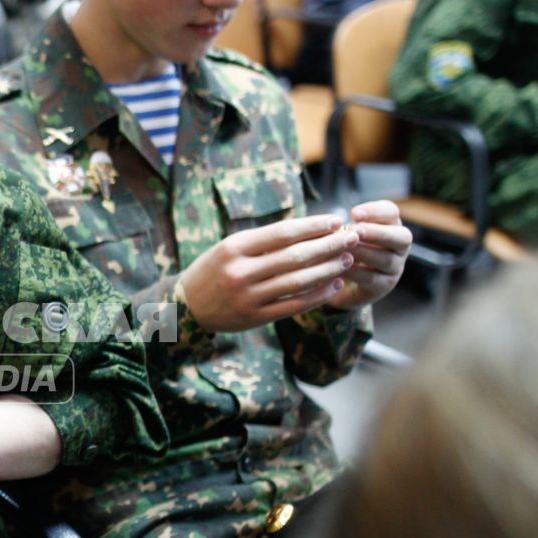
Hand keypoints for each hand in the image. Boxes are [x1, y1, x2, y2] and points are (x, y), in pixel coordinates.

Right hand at [178, 213, 361, 332]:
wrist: (186, 307)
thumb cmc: (213, 271)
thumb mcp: (229, 247)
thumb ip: (263, 240)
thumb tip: (308, 229)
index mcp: (234, 247)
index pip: (282, 233)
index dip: (313, 226)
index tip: (336, 221)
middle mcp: (241, 271)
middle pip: (295, 256)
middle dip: (328, 246)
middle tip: (351, 238)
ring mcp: (248, 296)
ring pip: (298, 281)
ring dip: (327, 270)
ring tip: (346, 260)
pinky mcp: (255, 317)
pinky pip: (294, 305)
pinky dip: (317, 295)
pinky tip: (334, 285)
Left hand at [326, 201, 410, 309]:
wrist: (345, 283)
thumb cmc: (346, 249)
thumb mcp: (346, 234)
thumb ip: (347, 227)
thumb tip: (334, 224)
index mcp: (390, 225)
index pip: (392, 212)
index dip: (375, 211)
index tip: (353, 214)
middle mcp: (399, 246)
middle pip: (402, 236)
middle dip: (376, 232)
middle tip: (354, 231)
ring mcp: (395, 267)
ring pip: (386, 259)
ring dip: (363, 252)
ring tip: (344, 249)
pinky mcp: (384, 286)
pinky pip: (372, 278)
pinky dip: (355, 271)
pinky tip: (340, 267)